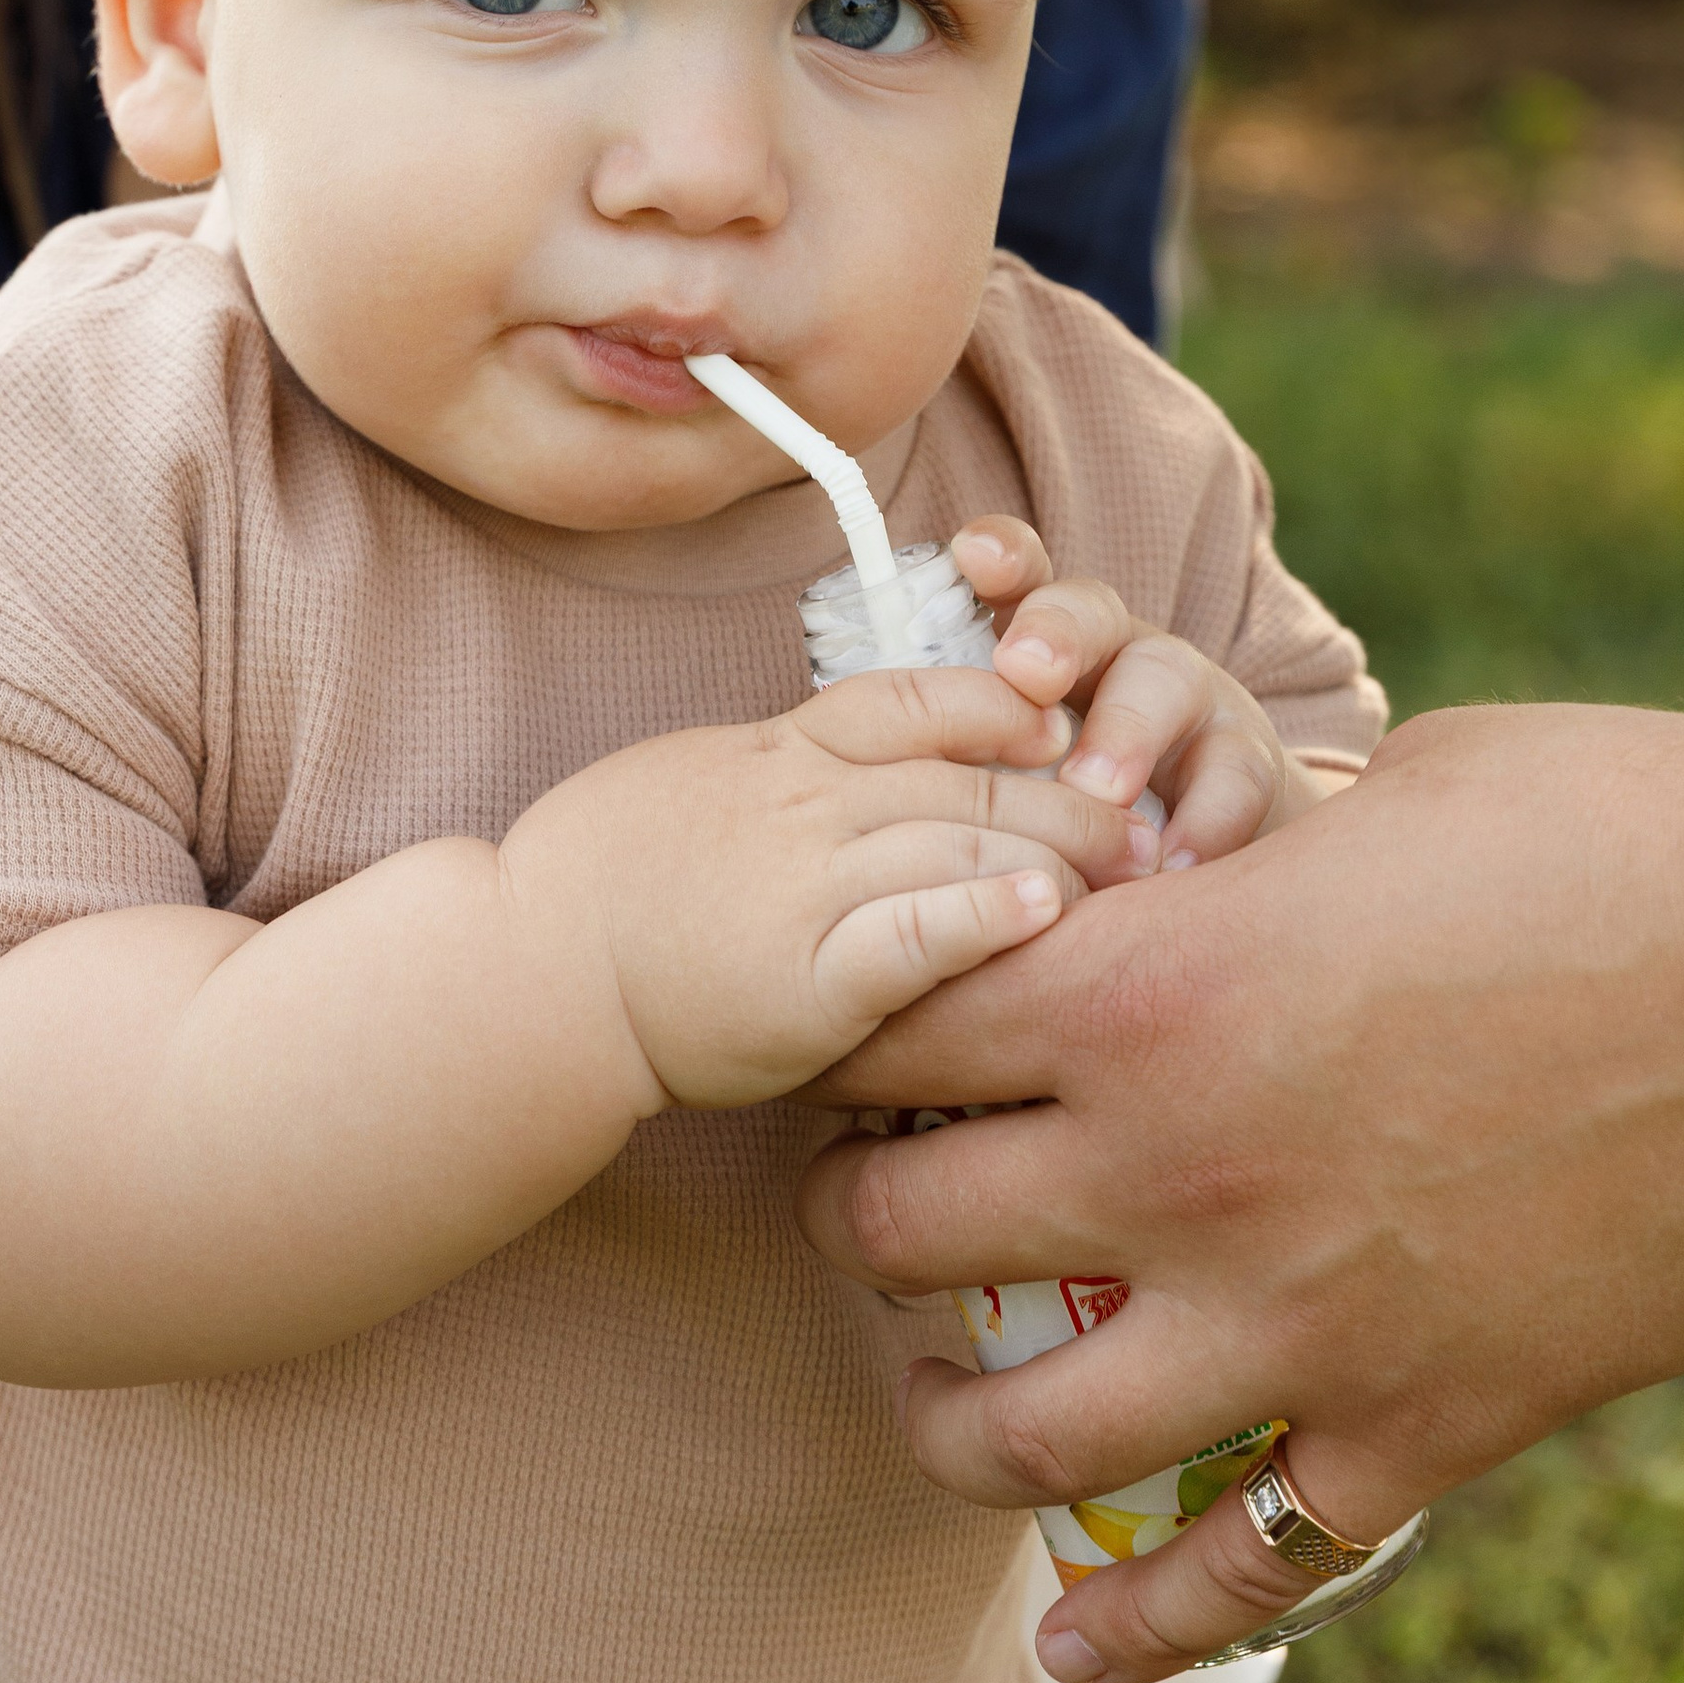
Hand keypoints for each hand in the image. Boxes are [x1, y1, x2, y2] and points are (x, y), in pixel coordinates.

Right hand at [502, 661, 1150, 1116]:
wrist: (530, 974)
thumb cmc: (600, 881)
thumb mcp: (691, 779)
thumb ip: (781, 768)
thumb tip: (854, 760)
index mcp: (779, 755)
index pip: (918, 702)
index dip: (1004, 707)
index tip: (1062, 724)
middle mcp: (804, 807)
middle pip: (970, 778)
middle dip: (1075, 795)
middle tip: (1152, 821)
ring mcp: (807, 888)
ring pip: (963, 845)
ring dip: (1064, 853)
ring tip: (1138, 870)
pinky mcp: (809, 979)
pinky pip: (917, 933)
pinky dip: (990, 918)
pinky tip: (1048, 914)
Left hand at [793, 704, 1683, 1681]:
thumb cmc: (1623, 835)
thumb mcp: (1403, 786)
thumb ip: (1258, 839)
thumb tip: (1216, 843)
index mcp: (1148, 986)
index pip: (887, 1023)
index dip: (843, 1019)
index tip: (850, 1021)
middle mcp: (1177, 1173)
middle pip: (899, 1236)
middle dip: (855, 1217)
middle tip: (872, 1197)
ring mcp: (1292, 1326)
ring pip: (1019, 1443)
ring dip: (943, 1424)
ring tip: (936, 1391)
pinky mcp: (1418, 1432)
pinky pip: (1245, 1574)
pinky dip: (1145, 1627)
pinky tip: (1075, 1638)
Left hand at [950, 515, 1314, 863]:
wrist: (1192, 861)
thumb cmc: (1053, 819)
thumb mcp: (995, 785)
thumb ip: (942, 768)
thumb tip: (840, 787)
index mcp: (1041, 645)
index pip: (1019, 578)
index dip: (997, 555)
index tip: (967, 558)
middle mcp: (1115, 653)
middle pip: (1088, 612)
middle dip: (1055, 632)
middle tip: (1025, 673)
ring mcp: (1190, 700)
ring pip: (1166, 681)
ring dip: (1128, 733)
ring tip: (1097, 792)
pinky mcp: (1248, 761)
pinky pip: (1236, 776)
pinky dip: (1207, 819)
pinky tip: (1175, 862)